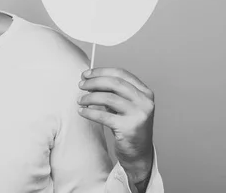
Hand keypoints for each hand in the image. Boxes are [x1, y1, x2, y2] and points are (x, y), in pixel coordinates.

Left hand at [77, 67, 154, 183]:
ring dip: (90, 97)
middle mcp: (145, 102)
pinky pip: (103, 116)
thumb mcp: (125, 105)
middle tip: (81, 85)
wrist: (138, 153)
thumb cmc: (128, 126)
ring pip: (108, 98)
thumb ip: (113, 92)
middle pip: (114, 83)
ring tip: (80, 100)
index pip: (121, 73)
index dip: (101, 71)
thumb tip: (89, 79)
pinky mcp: (129, 128)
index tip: (86, 73)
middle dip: (94, 81)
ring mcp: (139, 115)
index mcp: (145, 92)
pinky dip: (89, 112)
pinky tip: (82, 111)